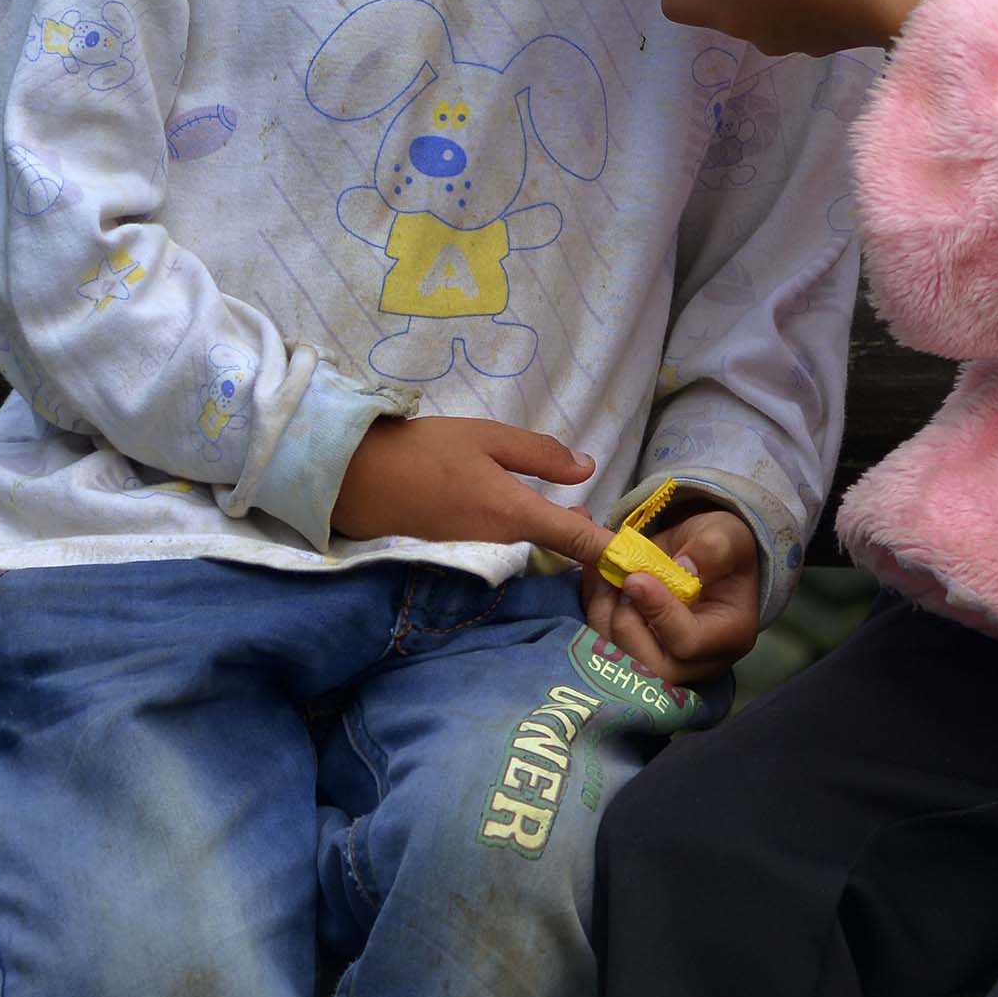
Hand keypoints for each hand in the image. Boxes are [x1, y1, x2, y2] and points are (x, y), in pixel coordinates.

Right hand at [334, 416, 610, 561]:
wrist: (358, 481)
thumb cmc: (424, 451)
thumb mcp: (487, 437)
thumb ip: (539, 454)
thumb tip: (587, 468)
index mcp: (513, 514)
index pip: (577, 540)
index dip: (611, 550)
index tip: (639, 557)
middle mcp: (501, 546)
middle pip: (556, 550)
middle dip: (582, 540)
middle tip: (599, 518)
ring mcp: (480, 558)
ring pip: (531, 552)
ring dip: (552, 537)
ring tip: (570, 514)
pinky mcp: (460, 559)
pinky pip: (504, 554)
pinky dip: (521, 540)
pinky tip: (519, 517)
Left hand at [576, 505, 761, 686]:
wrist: (701, 557)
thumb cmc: (720, 549)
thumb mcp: (726, 536)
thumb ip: (712, 549)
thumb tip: (684, 568)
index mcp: (728, 636)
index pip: (688, 642)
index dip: (658, 612)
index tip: (635, 579)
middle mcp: (697, 663)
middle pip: (650, 667)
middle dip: (624, 622)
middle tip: (618, 579)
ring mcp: (663, 664)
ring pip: (619, 662)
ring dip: (603, 615)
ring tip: (604, 572)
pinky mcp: (635, 655)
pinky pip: (602, 648)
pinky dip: (593, 612)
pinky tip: (596, 579)